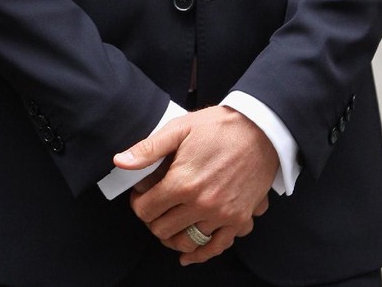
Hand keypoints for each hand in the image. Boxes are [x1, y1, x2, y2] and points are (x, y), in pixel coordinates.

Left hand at [113, 106, 277, 264]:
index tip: (142, 194)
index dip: (138, 202)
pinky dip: (200, 254)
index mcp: (182, 182)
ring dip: (172, 236)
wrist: (260, 130)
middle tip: (155, 205)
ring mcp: (222, 215)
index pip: (146, 210)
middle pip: (162, 229)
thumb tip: (120, 162)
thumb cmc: (219, 126)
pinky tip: (188, 254)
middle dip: (152, 219)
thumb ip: (149, 149)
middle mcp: (201, 204)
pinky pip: (216, 247)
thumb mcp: (180, 128)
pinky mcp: (239, 219)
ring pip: (186, 242)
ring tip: (169, 223)